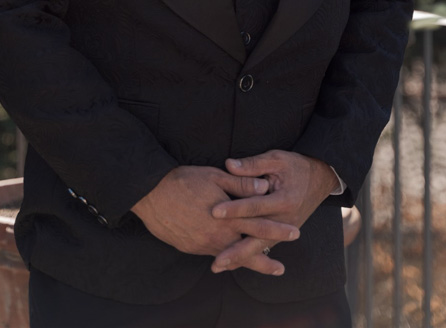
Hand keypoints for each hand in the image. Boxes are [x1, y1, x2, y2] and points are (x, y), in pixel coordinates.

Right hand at [131, 165, 298, 274]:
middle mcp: (217, 237)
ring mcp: (202, 246)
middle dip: (265, 262)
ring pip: (229, 256)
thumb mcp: (215, 176)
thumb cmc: (184, 181)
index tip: (294, 233)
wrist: (150, 195)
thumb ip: (241, 184)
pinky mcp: (190, 248)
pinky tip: (227, 254)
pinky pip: (212, 254)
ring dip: (244, 260)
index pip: (259, 226)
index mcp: (227, 218)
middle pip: (247, 253)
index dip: (278, 231)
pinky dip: (223, 255)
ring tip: (257, 264)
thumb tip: (265, 186)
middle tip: (281, 269)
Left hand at [210, 151, 337, 272]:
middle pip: (257, 238)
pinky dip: (248, 255)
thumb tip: (229, 165)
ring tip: (219, 266)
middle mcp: (285, 220)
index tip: (214, 212)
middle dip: (236, 250)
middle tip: (216, 261)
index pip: (255, 206)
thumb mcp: (276, 159)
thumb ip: (253, 164)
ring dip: (240, 258)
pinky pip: (263, 246)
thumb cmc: (295, 166)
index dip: (235, 209)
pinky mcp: (281, 234)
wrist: (320, 179)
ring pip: (259, 247)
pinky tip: (232, 262)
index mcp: (284, 200)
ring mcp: (284, 230)